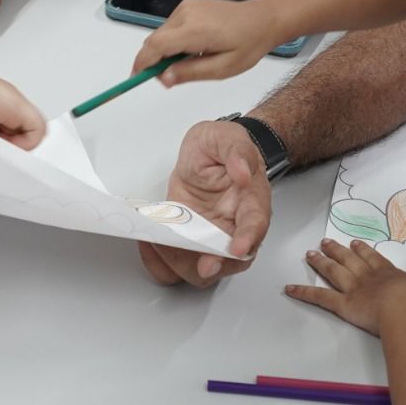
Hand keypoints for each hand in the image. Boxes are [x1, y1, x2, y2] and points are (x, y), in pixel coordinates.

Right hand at [130, 0, 282, 84]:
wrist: (261, 19)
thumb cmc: (248, 43)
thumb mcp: (222, 68)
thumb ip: (190, 73)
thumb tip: (163, 78)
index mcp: (196, 30)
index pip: (156, 46)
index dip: (143, 63)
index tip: (137, 77)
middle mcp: (187, 13)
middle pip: (155, 40)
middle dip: (154, 60)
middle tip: (168, 77)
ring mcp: (187, 6)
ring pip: (161, 33)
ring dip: (165, 49)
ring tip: (190, 60)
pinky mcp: (188, 4)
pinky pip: (170, 26)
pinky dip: (173, 39)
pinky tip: (193, 47)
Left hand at [138, 120, 270, 286]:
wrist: (206, 153)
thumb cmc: (220, 147)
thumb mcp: (227, 136)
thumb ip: (237, 150)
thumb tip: (243, 171)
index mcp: (251, 199)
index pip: (256, 223)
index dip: (248, 238)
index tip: (237, 248)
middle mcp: (235, 224)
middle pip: (233, 259)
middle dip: (217, 265)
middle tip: (202, 265)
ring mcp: (212, 235)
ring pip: (205, 268)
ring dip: (184, 265)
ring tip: (159, 244)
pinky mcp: (189, 239)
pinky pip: (177, 263)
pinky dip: (162, 263)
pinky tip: (149, 245)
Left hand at [284, 238, 405, 336]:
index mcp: (388, 272)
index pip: (373, 258)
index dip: (363, 251)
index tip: (355, 243)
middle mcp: (368, 277)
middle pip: (350, 261)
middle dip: (337, 251)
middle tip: (325, 242)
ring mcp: (353, 288)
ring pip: (333, 273)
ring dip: (320, 263)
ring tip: (309, 254)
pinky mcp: (343, 304)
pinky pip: (320, 298)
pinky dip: (303, 293)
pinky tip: (288, 289)